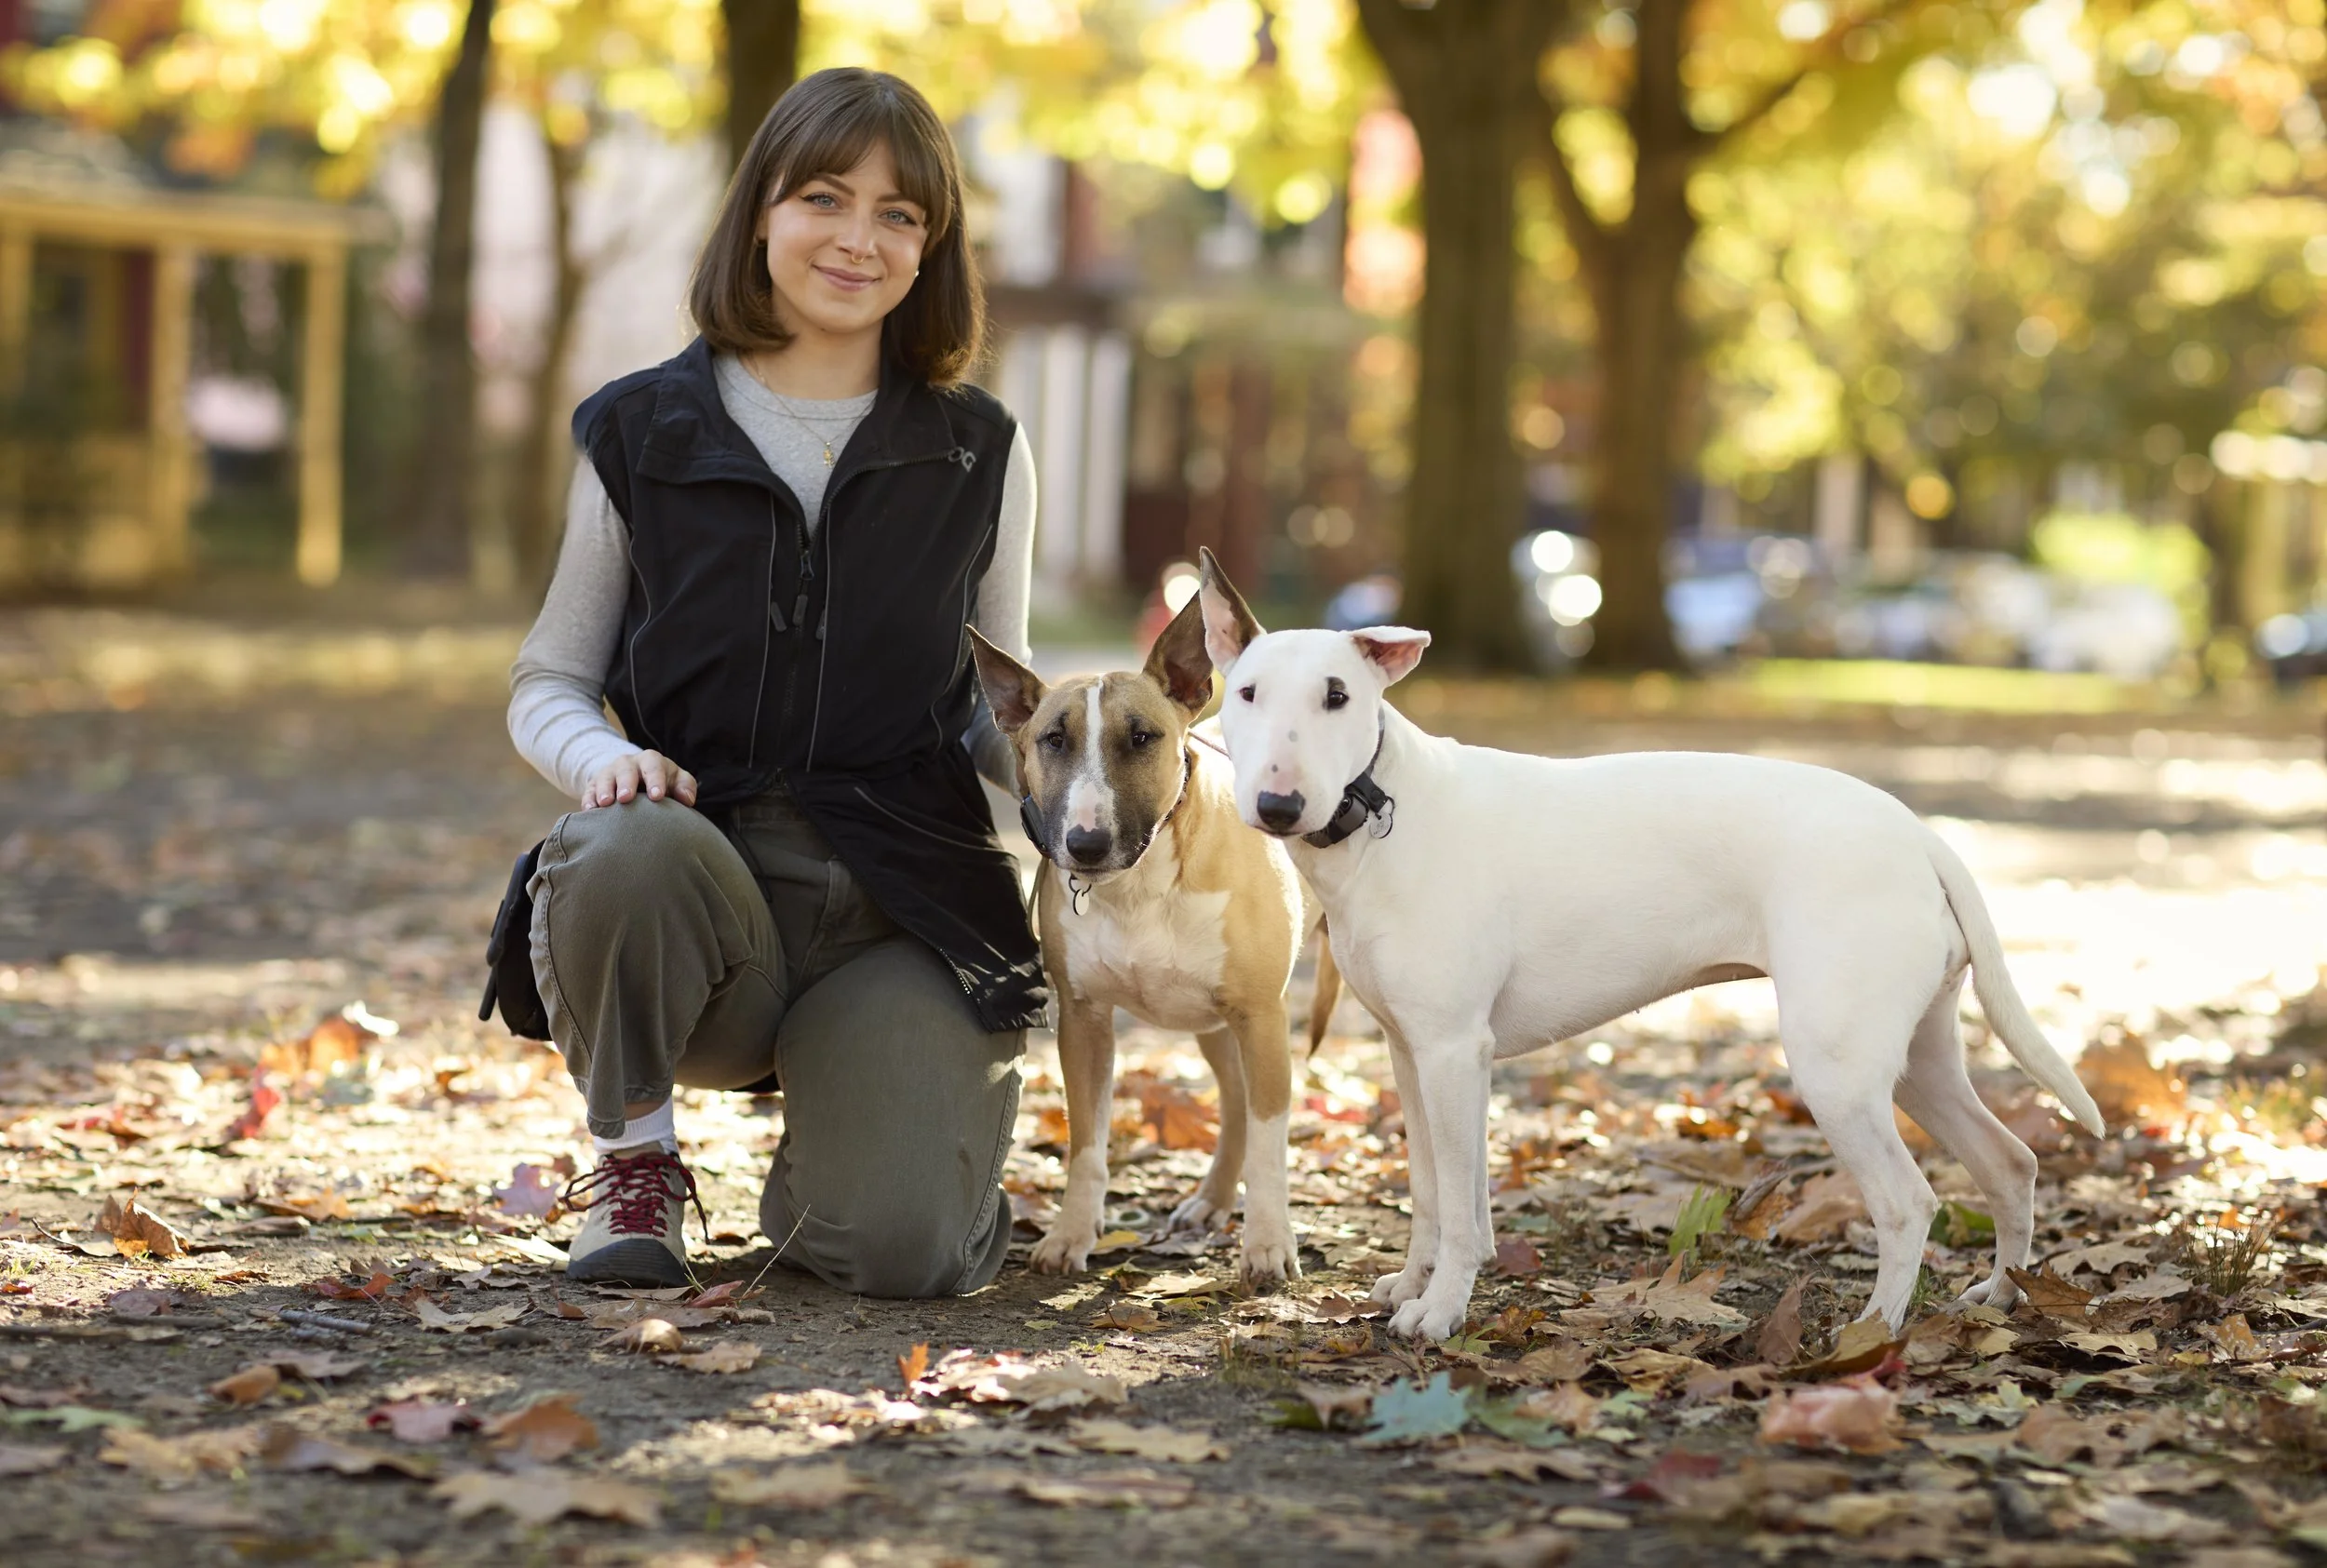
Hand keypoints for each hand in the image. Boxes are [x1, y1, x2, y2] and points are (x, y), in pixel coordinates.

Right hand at [581, 750, 697, 809]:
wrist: (634, 779)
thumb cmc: (661, 783)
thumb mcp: (675, 780)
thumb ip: (685, 786)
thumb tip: (687, 800)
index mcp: (651, 761)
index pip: (654, 766)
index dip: (655, 780)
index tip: (657, 796)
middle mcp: (629, 764)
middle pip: (626, 769)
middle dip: (627, 783)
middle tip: (627, 798)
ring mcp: (610, 773)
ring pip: (605, 778)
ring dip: (605, 790)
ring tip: (606, 803)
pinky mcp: (594, 785)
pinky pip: (589, 790)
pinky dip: (589, 799)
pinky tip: (590, 811)